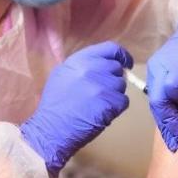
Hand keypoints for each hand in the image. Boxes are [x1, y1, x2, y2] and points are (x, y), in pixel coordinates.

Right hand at [21, 42, 132, 175]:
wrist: (51, 129)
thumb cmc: (55, 105)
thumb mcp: (62, 74)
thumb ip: (84, 66)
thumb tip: (105, 64)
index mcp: (80, 59)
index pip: (111, 49)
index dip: (122, 56)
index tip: (126, 64)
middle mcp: (92, 69)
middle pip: (117, 69)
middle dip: (113, 80)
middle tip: (101, 93)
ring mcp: (102, 86)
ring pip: (121, 86)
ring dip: (114, 95)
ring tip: (97, 105)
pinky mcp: (109, 103)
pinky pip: (123, 101)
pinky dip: (116, 108)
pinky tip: (100, 113)